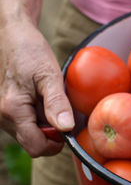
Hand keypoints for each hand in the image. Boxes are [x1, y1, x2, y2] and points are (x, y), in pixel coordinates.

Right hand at [0, 20, 74, 156]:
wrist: (14, 37)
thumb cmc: (30, 52)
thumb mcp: (49, 75)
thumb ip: (56, 103)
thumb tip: (66, 128)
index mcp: (12, 110)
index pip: (36, 147)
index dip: (56, 143)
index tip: (69, 127)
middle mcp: (3, 117)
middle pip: (34, 144)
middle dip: (53, 134)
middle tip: (63, 111)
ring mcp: (4, 115)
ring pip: (31, 135)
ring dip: (47, 126)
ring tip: (53, 102)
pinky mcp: (9, 111)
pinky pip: (28, 125)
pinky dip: (41, 119)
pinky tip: (46, 102)